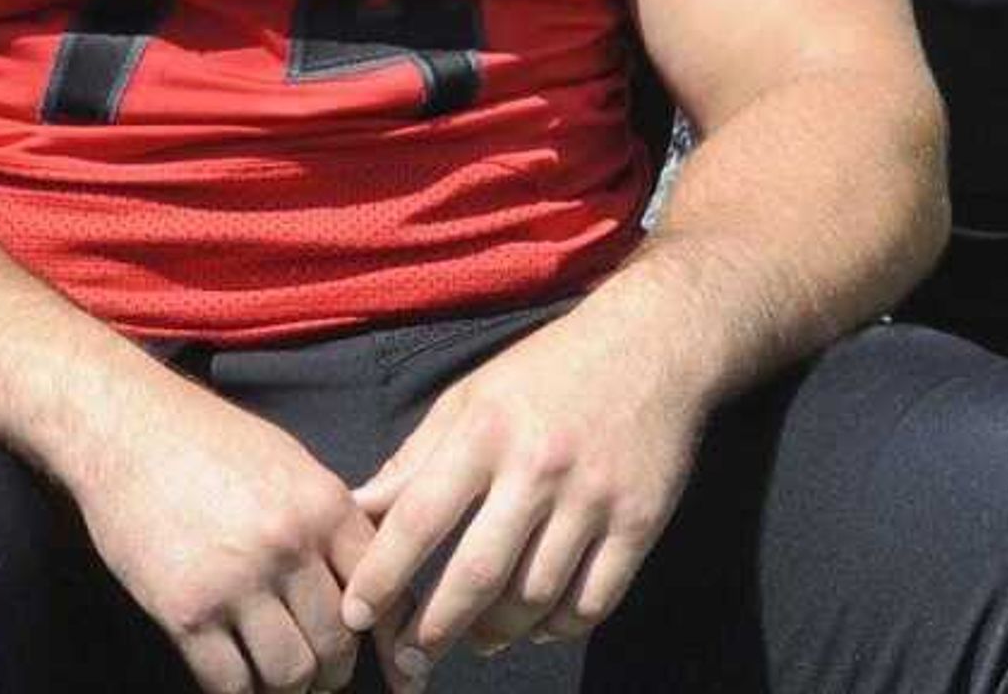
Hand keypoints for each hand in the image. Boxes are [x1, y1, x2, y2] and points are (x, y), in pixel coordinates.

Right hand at [58, 374, 367, 692]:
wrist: (119, 428)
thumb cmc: (202, 440)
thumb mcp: (285, 460)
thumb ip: (327, 519)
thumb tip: (364, 579)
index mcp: (321, 505)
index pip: (378, 593)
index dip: (371, 628)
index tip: (356, 642)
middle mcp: (286, 545)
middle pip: (336, 644)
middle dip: (331, 670)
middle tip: (317, 674)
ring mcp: (234, 581)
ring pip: (291, 674)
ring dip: (288, 688)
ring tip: (277, 680)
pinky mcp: (185, 610)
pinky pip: (230, 682)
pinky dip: (238, 690)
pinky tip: (232, 673)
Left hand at [340, 299, 711, 680]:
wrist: (650, 348)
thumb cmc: (544, 373)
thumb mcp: (469, 397)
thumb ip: (416, 457)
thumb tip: (360, 507)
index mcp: (483, 432)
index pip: (420, 515)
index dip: (385, 571)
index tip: (357, 613)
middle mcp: (536, 468)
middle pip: (480, 570)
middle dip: (439, 625)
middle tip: (411, 660)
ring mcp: (592, 499)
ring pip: (537, 594)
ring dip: (499, 631)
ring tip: (475, 640)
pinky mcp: (639, 523)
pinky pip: (594, 599)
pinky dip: (561, 626)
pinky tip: (536, 626)